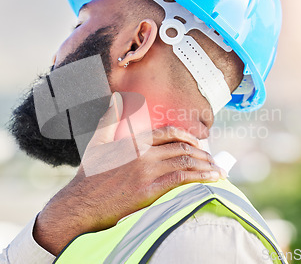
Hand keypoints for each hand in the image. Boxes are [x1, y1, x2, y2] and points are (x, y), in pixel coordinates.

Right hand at [34, 92, 224, 254]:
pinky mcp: (151, 190)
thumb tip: (117, 98)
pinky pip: (182, 179)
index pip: (168, 133)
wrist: (82, 202)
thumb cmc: (89, 174)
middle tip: (213, 160)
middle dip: (202, 153)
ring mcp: (148, 171)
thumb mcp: (97, 141)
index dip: (187, 136)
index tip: (198, 144)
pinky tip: (212, 179)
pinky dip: (200, 177)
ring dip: (205, 165)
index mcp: (134, 141)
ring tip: (218, 171)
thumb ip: (110, 119)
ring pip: (185, 161)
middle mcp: (143, 153)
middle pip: (182, 148)